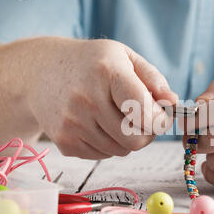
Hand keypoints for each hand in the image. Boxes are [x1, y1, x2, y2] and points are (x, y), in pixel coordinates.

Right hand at [27, 37, 176, 158]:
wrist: (40, 72)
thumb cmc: (90, 63)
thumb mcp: (123, 57)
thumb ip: (153, 79)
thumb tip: (172, 103)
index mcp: (107, 73)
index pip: (144, 111)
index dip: (159, 119)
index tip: (159, 114)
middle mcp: (87, 99)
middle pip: (136, 139)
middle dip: (146, 133)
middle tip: (142, 120)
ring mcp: (73, 123)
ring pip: (121, 150)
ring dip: (127, 139)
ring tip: (116, 117)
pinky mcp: (65, 142)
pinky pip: (102, 155)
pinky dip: (108, 144)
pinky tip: (98, 124)